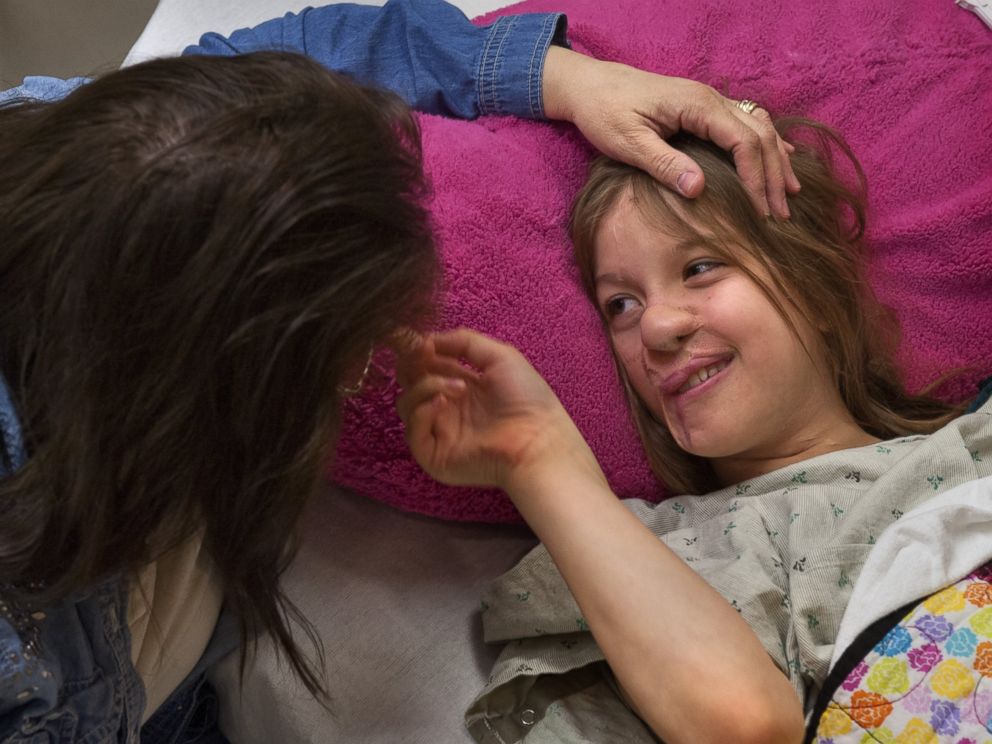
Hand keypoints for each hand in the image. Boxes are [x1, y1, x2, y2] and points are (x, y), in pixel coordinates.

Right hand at [395, 329, 593, 491]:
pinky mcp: (433, 455)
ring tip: (458, 386)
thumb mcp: (500, 356)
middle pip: (410, 382)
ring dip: (426, 385)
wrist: (538, 440)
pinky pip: (412, 429)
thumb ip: (464, 341)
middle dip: (412, 364)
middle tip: (423, 355)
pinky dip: (422, 410)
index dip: (418, 350)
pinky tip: (443, 403)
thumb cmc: (527, 399)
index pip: (427, 364)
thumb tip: (426, 339)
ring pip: (406, 403)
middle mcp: (447, 407)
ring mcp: (438, 432)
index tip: (414, 338)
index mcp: (462, 385)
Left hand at [542, 46, 799, 218]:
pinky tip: (780, 158)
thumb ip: (663, 163)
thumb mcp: (627, 142)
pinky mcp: (703, 108)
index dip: (756, 178)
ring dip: (776, 160)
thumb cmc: (604, 112)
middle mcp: (711, 99)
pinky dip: (765, 143)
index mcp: (696, 106)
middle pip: (759, 136)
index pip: (743, 142)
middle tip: (781, 214)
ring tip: (788, 193)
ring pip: (758, 128)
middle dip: (773, 175)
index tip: (761, 211)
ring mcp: (709, 101)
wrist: (591, 85)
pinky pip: (745, 122)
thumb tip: (699, 189)